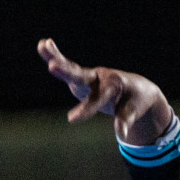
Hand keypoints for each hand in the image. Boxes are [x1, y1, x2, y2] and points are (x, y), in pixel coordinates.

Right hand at [39, 38, 173, 145]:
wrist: (137, 88)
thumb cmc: (136, 100)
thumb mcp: (133, 110)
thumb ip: (125, 119)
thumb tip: (122, 135)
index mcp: (114, 85)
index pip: (98, 98)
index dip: (86, 109)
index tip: (71, 120)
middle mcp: (100, 77)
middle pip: (81, 76)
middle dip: (67, 72)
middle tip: (52, 66)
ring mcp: (90, 76)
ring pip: (72, 68)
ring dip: (56, 57)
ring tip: (42, 45)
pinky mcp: (83, 77)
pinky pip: (68, 66)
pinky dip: (56, 55)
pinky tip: (44, 43)